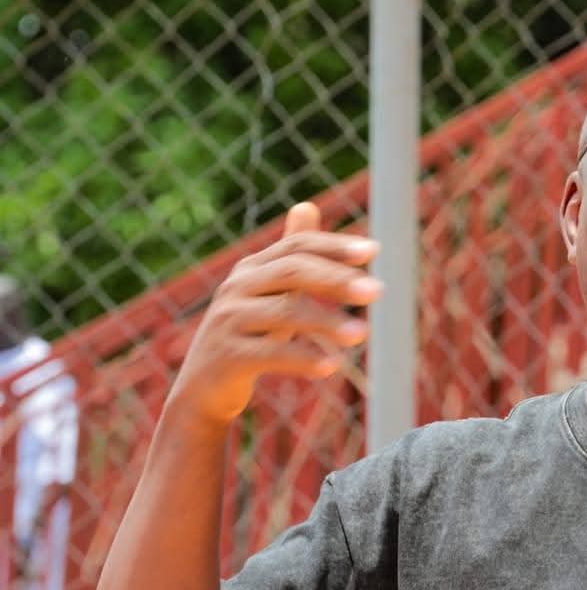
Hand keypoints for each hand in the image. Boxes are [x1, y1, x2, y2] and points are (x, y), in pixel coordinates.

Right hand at [168, 203, 381, 428]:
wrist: (206, 384)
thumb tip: (308, 205)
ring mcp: (228, 321)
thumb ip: (292, 255)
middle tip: (377, 290)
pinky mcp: (226, 356)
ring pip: (285, 313)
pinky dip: (304, 358)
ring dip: (328, 322)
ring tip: (362, 335)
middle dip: (337, 279)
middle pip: (292, 272)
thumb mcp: (271, 292)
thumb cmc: (250, 332)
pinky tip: (332, 366)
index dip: (334, 246)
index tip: (374, 250)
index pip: (297, 246)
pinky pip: (271, 354)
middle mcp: (237, 287)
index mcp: (252, 268)